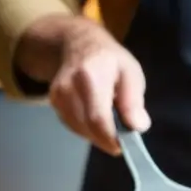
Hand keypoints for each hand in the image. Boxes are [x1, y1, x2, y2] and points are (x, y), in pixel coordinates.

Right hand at [47, 17, 149, 155]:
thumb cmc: (109, 59)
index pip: (98, 119)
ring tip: (109, 119)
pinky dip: (87, 128)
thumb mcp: (130, 72)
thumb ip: (133, 100)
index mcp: (91, 77)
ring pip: (80, 130)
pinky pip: (73, 125)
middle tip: (121, 135)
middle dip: (106, 138)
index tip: (123, 146)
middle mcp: (69, 87)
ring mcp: (57, 96)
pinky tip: (95, 116)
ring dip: (97, 133)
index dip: (111, 138)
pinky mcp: (53, 103)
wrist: (77, 43)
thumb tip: (137, 127)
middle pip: (88, 128)